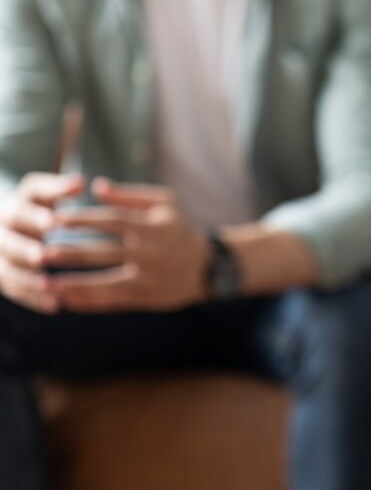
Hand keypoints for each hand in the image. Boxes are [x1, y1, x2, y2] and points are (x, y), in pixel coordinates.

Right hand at [0, 173, 84, 312]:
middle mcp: (1, 232)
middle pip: (8, 242)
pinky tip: (55, 306)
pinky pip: (14, 289)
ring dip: (28, 280)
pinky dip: (33, 298)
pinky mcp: (3, 276)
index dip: (34, 216)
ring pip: (8, 270)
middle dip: (25, 249)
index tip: (53, 222)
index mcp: (14, 209)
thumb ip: (59, 189)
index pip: (20, 211)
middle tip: (43, 257)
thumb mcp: (46, 195)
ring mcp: (0, 256)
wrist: (16, 229)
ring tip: (50, 289)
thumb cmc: (41, 208)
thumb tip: (80, 182)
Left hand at [50, 179, 208, 312]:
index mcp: (156, 227)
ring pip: (109, 283)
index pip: (115, 221)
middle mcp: (154, 253)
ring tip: (49, 284)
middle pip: (107, 253)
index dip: (86, 219)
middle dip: (74, 253)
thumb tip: (96, 187)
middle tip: (44, 252)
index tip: (58, 219)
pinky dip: (91, 302)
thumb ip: (130, 195)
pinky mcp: (150, 298)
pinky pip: (116, 302)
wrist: (207, 266)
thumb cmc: (178, 229)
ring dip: (77, 284)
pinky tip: (68, 300)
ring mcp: (152, 278)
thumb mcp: (165, 203)